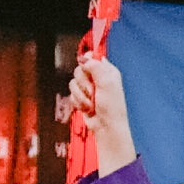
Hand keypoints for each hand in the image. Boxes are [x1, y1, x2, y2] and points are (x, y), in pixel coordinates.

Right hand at [66, 51, 134, 165]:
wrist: (106, 127)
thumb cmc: (111, 107)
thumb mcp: (106, 83)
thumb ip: (95, 67)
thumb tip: (84, 57)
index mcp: (108, 71)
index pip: (92, 58)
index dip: (87, 63)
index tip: (87, 70)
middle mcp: (98, 78)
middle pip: (79, 70)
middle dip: (84, 84)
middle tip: (93, 92)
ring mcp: (89, 88)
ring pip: (73, 83)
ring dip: (81, 96)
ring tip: (92, 103)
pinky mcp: (82, 97)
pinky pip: (72, 94)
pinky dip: (78, 102)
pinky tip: (87, 108)